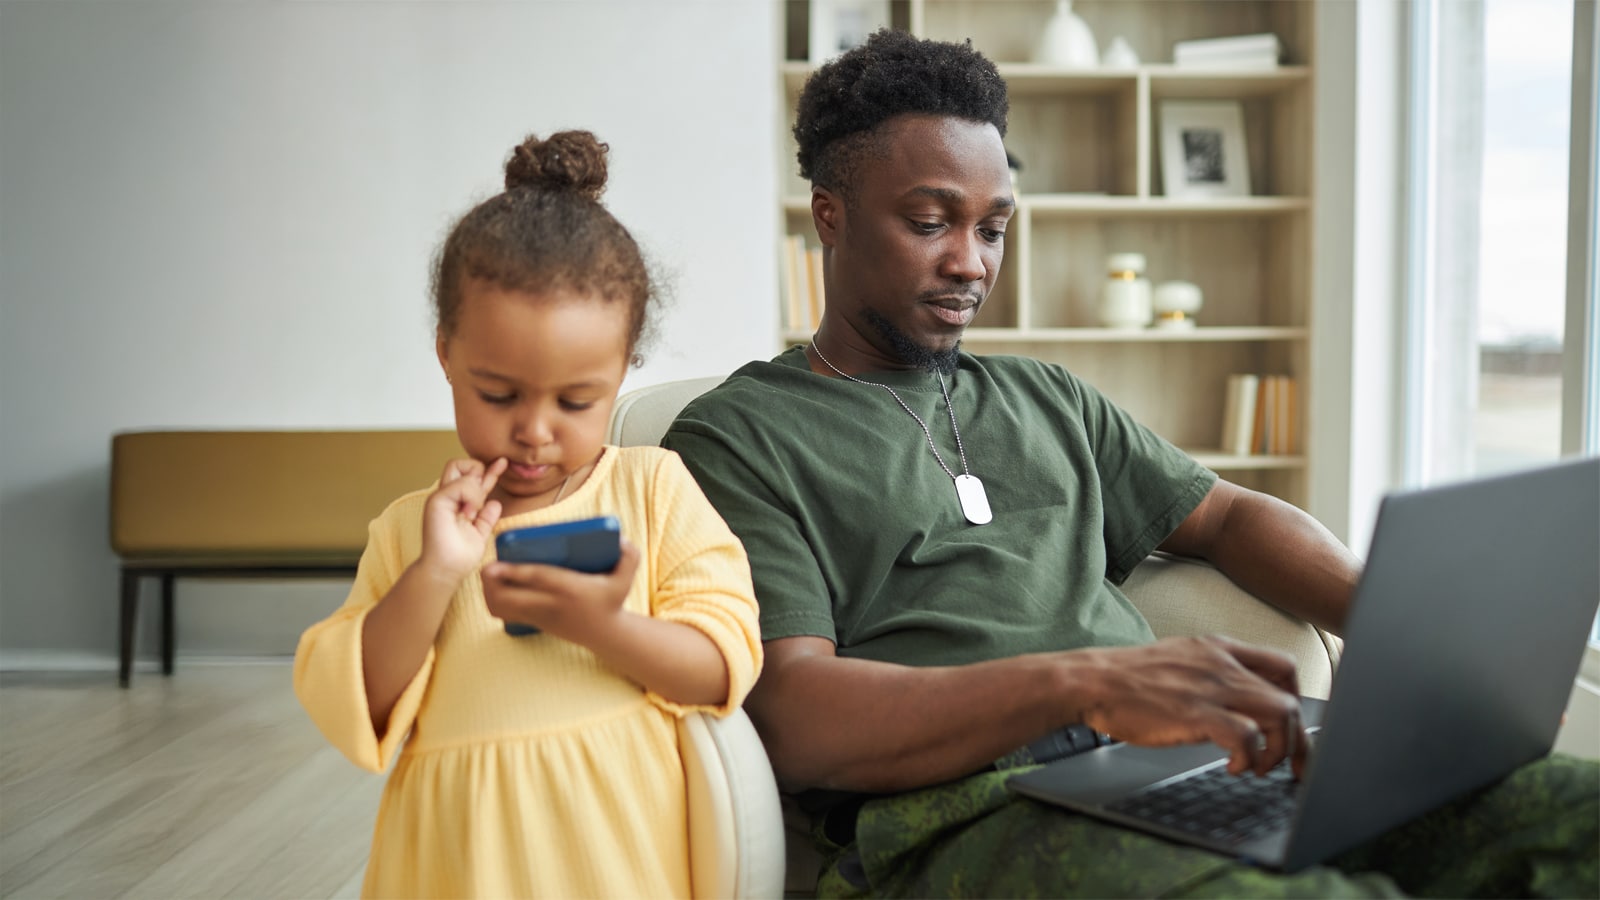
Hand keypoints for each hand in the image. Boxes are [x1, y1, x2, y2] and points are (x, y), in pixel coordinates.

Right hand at [418, 457, 505, 581]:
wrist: (445, 571)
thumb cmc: (459, 556)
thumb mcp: (481, 532)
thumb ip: (487, 516)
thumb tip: (495, 503)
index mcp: (458, 502)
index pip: (473, 476)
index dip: (489, 470)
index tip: (502, 465)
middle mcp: (448, 496)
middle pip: (460, 463)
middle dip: (478, 468)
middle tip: (482, 494)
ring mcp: (440, 497)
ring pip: (457, 465)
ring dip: (474, 485)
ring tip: (473, 510)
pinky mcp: (436, 502)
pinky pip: (459, 485)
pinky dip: (471, 495)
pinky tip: (470, 512)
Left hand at [480, 537, 642, 645]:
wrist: (606, 634)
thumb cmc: (612, 599)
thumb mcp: (627, 578)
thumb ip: (630, 555)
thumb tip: (620, 538)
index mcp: (570, 589)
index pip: (538, 580)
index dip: (514, 572)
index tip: (493, 565)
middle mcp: (551, 604)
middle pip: (512, 599)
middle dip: (492, 586)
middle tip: (486, 568)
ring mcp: (540, 616)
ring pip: (504, 610)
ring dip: (490, 594)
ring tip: (490, 577)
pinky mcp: (534, 622)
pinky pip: (506, 614)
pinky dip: (495, 602)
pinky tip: (495, 589)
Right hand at [1079, 635, 1307, 777]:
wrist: (1092, 681)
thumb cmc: (1126, 678)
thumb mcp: (1178, 660)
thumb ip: (1208, 673)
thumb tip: (1229, 701)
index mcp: (1218, 649)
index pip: (1283, 666)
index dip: (1296, 699)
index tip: (1290, 727)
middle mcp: (1222, 664)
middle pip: (1289, 698)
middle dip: (1297, 740)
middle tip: (1292, 766)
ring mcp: (1211, 688)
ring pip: (1279, 715)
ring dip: (1279, 750)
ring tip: (1259, 767)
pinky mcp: (1197, 714)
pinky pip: (1248, 737)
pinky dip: (1249, 758)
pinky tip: (1232, 767)